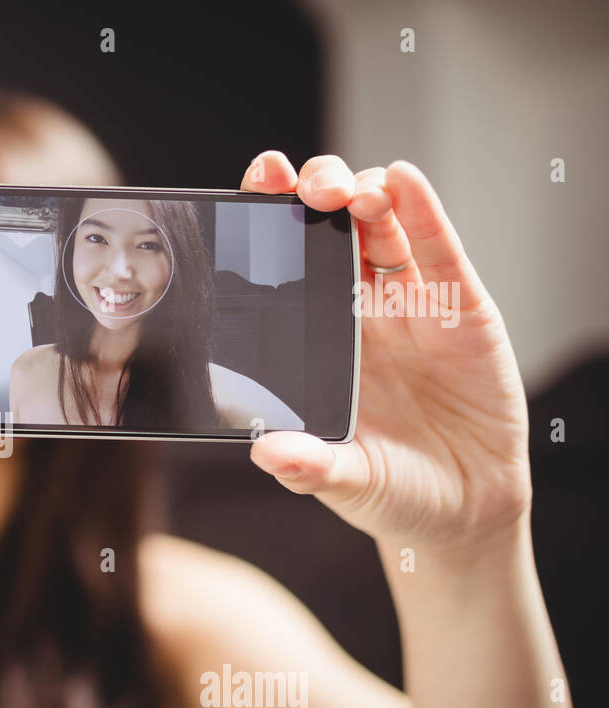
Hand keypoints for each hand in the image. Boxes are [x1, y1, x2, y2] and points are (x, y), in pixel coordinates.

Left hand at [241, 152, 531, 552]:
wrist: (462, 512)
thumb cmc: (389, 488)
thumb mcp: (342, 480)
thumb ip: (306, 465)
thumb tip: (264, 453)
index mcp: (317, 338)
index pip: (287, 263)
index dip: (273, 217)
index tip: (257, 184)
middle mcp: (359, 311)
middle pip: (333, 227)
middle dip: (317, 193)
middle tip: (305, 190)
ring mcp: (410, 305)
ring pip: (383, 227)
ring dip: (365, 196)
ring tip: (352, 191)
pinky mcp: (460, 308)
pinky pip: (438, 250)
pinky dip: (422, 212)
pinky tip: (403, 182)